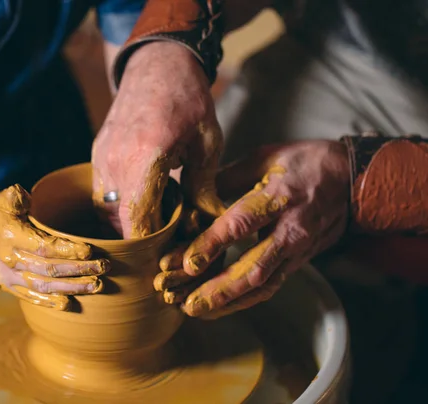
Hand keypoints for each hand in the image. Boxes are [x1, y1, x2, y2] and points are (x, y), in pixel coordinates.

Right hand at [0, 185, 109, 309]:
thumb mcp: (2, 199)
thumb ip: (15, 197)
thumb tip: (26, 197)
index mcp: (11, 237)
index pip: (44, 247)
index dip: (68, 250)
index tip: (90, 250)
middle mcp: (10, 260)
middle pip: (50, 270)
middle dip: (80, 270)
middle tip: (104, 268)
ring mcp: (10, 276)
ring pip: (45, 287)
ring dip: (73, 288)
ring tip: (97, 286)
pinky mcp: (10, 287)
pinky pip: (32, 298)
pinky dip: (51, 302)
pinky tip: (71, 304)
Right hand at [92, 42, 225, 238]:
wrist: (157, 64)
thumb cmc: (188, 100)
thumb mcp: (208, 143)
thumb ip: (205, 186)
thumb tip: (211, 222)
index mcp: (147, 157)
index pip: (136, 220)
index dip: (148, 245)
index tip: (164, 257)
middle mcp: (116, 160)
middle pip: (118, 222)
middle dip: (140, 239)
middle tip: (165, 243)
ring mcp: (102, 157)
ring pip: (107, 211)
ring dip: (128, 223)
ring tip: (156, 221)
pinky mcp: (97, 154)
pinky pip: (103, 193)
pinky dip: (120, 205)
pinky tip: (144, 200)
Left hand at [156, 140, 349, 318]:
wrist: (355, 181)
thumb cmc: (308, 163)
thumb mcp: (266, 158)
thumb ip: (229, 177)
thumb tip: (194, 194)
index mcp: (279, 198)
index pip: (240, 225)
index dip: (211, 246)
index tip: (185, 263)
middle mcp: (290, 230)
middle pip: (252, 268)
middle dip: (217, 289)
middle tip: (185, 301)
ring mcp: (297, 250)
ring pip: (262, 285)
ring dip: (228, 301)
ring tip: (197, 310)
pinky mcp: (299, 261)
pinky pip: (271, 286)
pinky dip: (245, 300)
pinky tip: (220, 306)